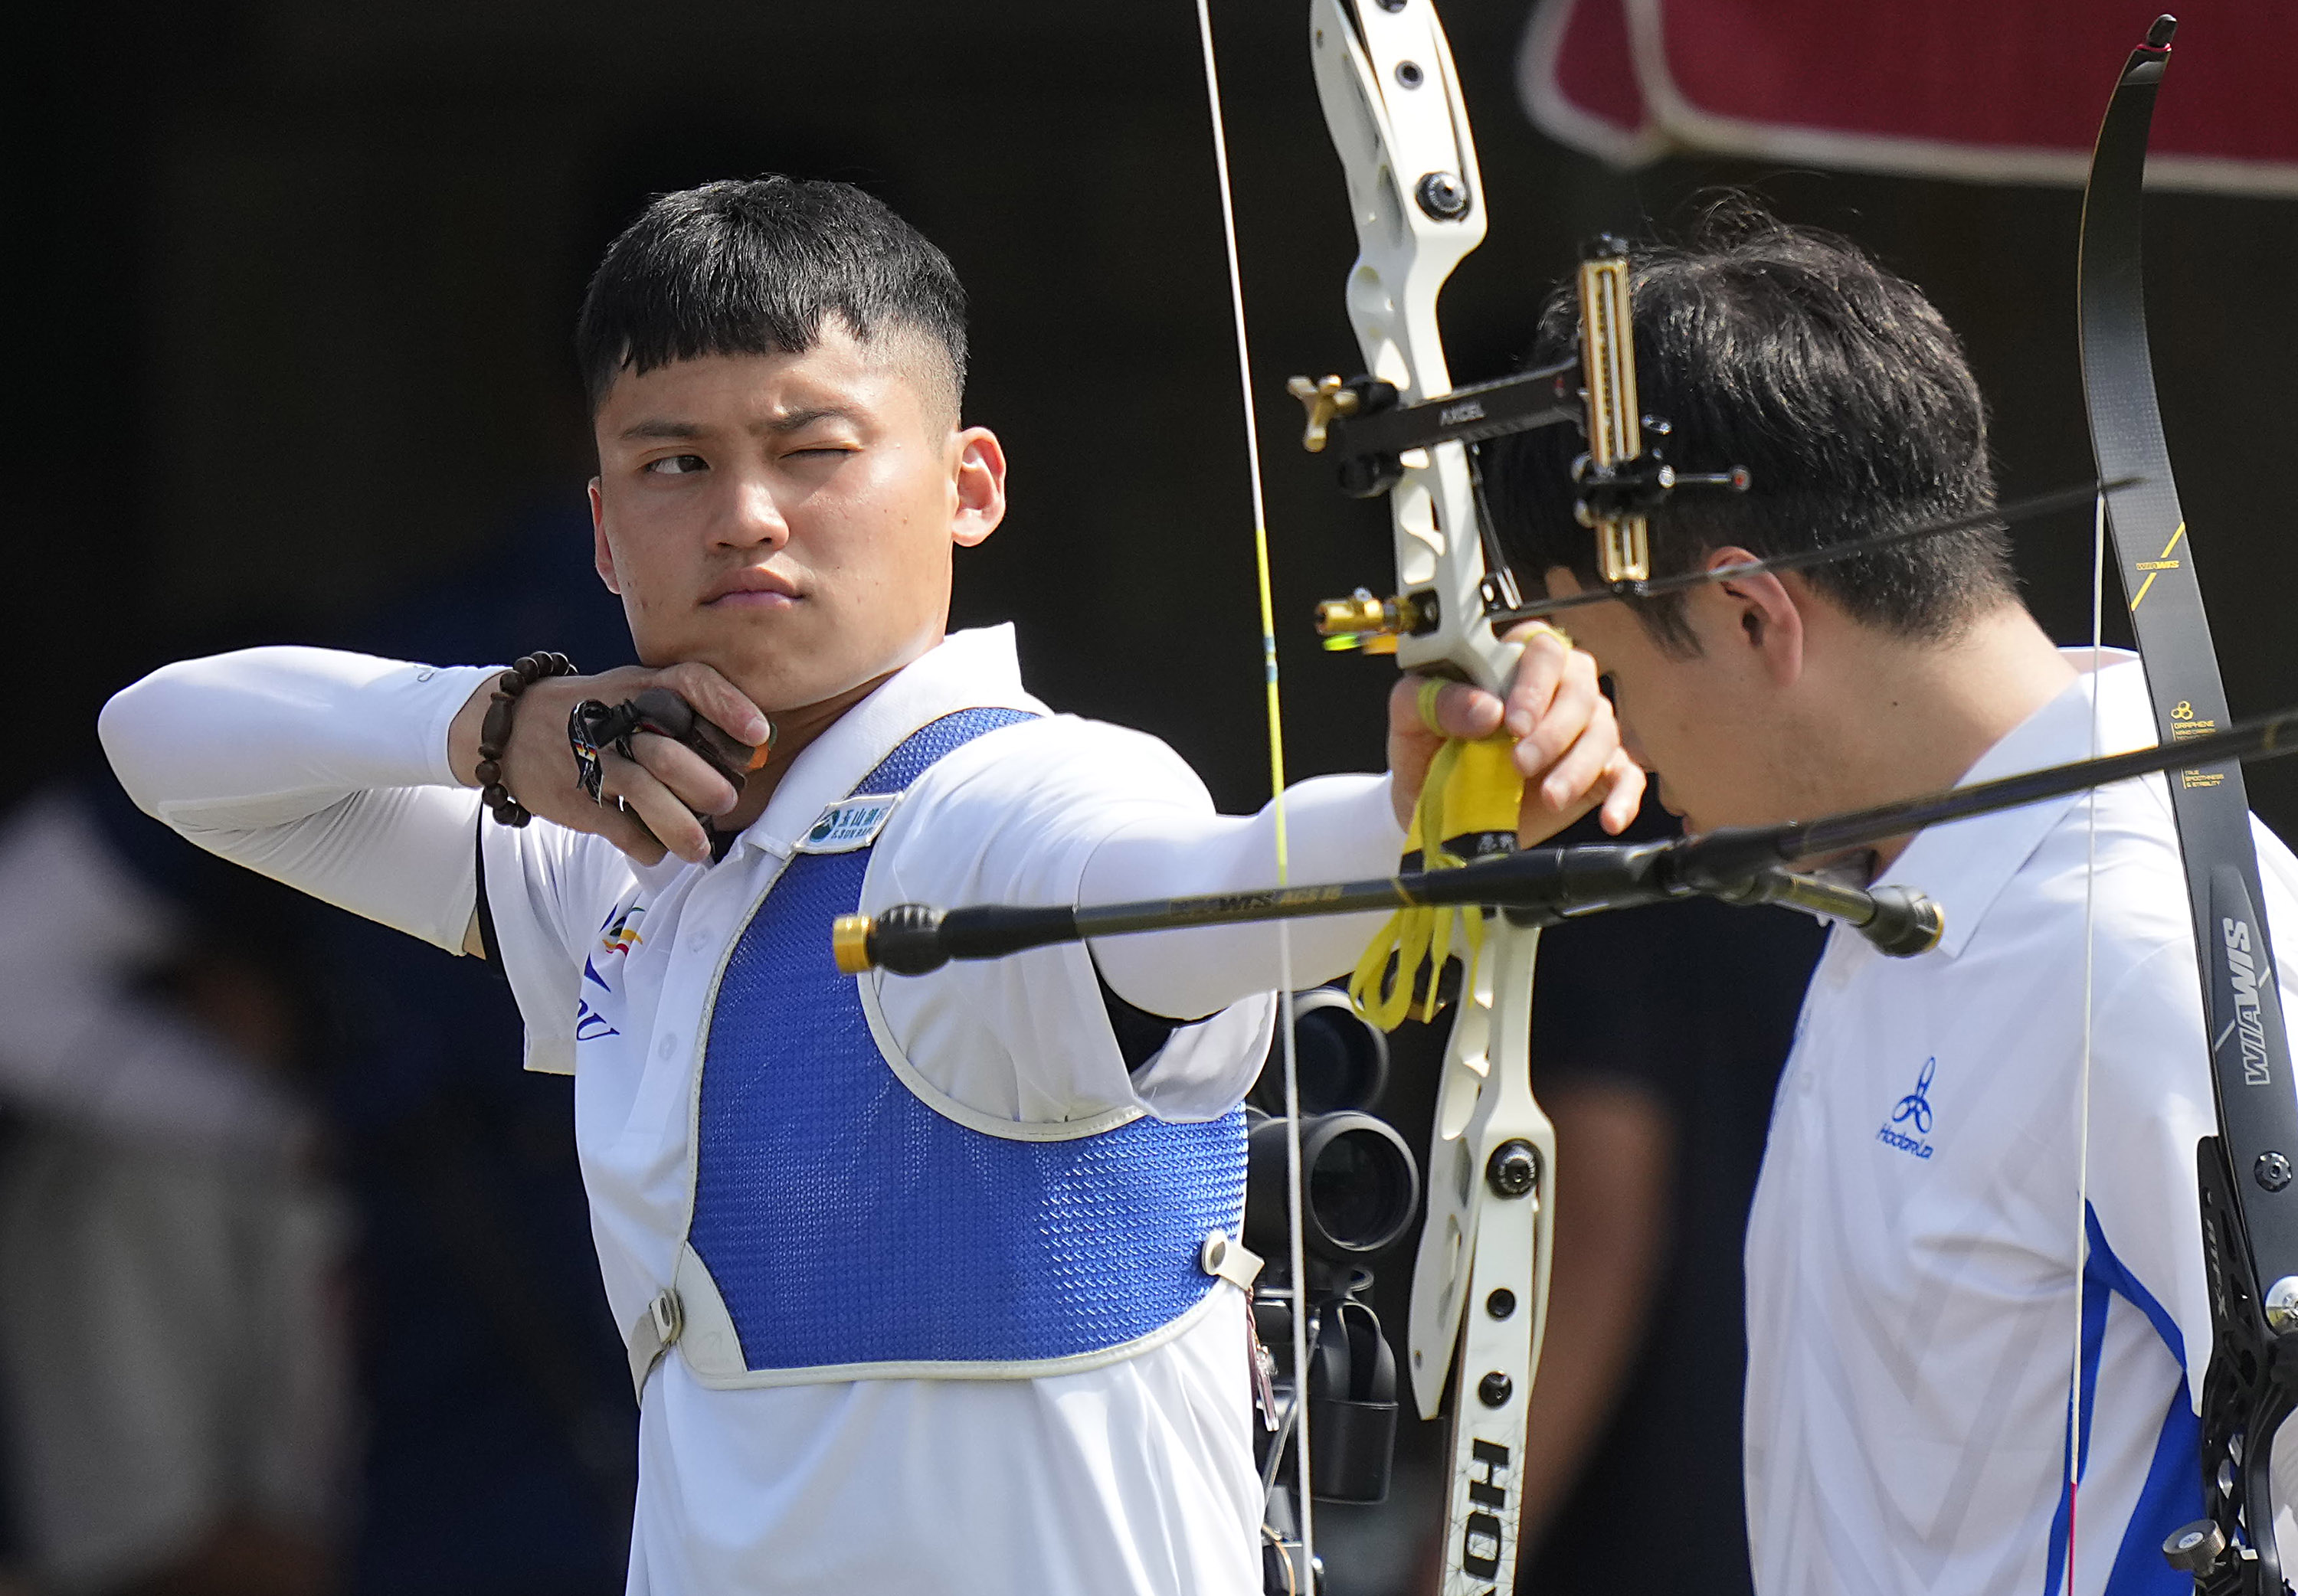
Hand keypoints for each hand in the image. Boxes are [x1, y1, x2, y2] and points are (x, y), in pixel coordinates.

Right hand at [448, 661, 769, 864]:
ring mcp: (593, 760)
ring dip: (682, 829)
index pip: (691, 682)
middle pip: (672, 755)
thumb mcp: (633, 690)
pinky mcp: (575, 800)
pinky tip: (657, 848)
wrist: (509, 729)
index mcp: (640, 687)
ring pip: (646, 797)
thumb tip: (754, 747)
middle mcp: (618, 720)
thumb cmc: (595, 712)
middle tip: (724, 802)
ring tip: (698, 848)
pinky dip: (647, 846)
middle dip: (707, 786)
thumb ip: (684, 709)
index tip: (759, 735)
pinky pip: (621, 830)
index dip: (729, 706)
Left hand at [1386, 623, 1644, 847]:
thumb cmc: (1424, 752)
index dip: (1534, 681)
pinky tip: (1609, 818)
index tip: (1511, 722)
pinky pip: (1626, 776)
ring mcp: (1579, 734)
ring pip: (1604, 733)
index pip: (1542, 649)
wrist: (1430, 810)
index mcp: (1511, 667)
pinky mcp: (1594, 775)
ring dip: (1579, 766)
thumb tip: (1485, 709)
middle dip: (1554, 730)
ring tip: (1548, 797)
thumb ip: (1435, 700)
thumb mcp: (1410, 719)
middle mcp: (1553, 693)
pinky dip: (1623, 797)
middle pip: (1581, 689)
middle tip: (1520, 763)